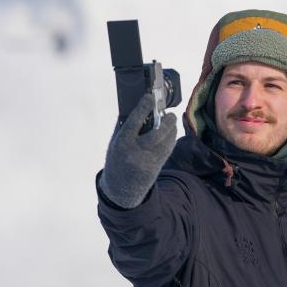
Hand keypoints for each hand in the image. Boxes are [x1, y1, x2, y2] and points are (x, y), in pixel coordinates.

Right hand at [99, 93, 177, 208]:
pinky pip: (167, 150)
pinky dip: (171, 139)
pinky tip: (171, 133)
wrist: (120, 189)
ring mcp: (147, 161)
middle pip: (157, 134)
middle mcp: (135, 152)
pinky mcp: (156, 168)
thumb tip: (137, 106)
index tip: (150, 97)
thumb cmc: (116, 161)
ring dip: (172, 130)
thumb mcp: (114, 143)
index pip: (134, 122)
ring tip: (171, 121)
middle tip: (170, 114)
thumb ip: (123, 127)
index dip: (143, 108)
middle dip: (167, 122)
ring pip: (166, 142)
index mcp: (122, 143)